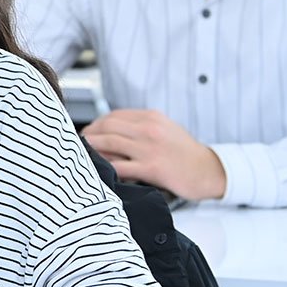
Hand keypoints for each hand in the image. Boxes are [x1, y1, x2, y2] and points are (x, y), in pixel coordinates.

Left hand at [81, 109, 226, 200]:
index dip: (95, 123)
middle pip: (107, 126)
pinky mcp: (151, 168)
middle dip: (88, 134)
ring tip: (80, 155)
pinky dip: (104, 167)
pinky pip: (119, 166)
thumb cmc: (186, 152)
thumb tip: (113, 130)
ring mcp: (149, 148)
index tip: (87, 132)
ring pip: (109, 142)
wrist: (208, 170)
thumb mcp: (166, 128)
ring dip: (91, 148)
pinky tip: (96, 171)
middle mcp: (149, 129)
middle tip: (78, 143)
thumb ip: (141, 126)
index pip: (114, 115)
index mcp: (151, 117)